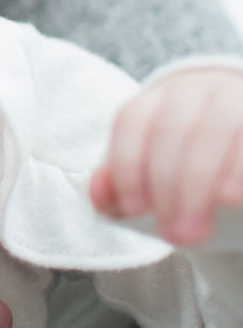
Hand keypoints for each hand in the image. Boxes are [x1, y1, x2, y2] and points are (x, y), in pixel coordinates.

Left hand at [91, 68, 242, 243]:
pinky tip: (233, 198)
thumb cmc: (185, 167)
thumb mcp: (150, 177)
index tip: (132, 209)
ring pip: (214, 129)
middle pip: (172, 129)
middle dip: (168, 185)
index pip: (132, 120)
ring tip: (198, 230)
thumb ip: (119, 189)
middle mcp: (194, 92)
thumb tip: (99, 195)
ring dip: (200, 181)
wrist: (241, 144)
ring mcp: (232, 100)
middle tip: (174, 235)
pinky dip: (238, 168)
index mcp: (156, 100)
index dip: (127, 164)